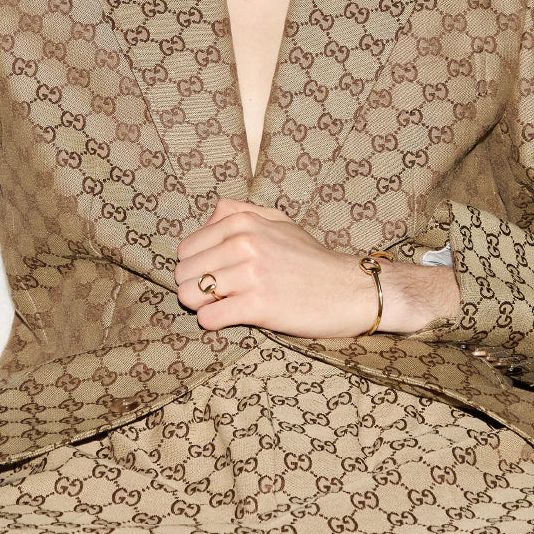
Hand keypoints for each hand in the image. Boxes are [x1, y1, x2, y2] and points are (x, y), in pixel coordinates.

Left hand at [174, 198, 459, 336]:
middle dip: (194, 286)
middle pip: (183, 272)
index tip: (212, 275)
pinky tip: (231, 317)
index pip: (187, 247)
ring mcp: (251, 274)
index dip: (194, 266)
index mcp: (244, 221)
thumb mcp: (278, 221)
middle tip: (217, 294)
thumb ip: (240, 212)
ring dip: (201, 305)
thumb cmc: (311, 258)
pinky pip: (209, 317)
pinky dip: (213, 321)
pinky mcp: (259, 306)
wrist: (350, 289)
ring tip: (222, 305)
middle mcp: (244, 243)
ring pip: (190, 295)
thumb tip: (208, 218)